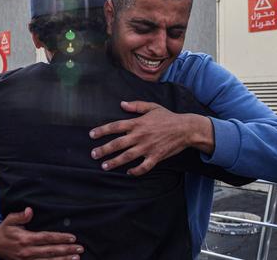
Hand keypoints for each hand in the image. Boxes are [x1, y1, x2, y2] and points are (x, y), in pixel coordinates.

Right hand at [0, 207, 83, 259]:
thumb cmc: (5, 230)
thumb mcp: (9, 220)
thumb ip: (20, 216)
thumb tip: (30, 210)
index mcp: (25, 239)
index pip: (46, 238)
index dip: (60, 238)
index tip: (72, 237)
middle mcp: (28, 251)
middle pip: (51, 251)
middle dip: (67, 250)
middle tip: (80, 248)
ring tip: (76, 258)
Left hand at [89, 101, 214, 175]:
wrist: (186, 129)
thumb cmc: (168, 117)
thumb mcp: (152, 107)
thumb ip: (136, 105)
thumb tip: (121, 104)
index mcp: (137, 123)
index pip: (115, 127)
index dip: (102, 130)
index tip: (91, 135)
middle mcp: (140, 136)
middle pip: (117, 144)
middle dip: (103, 150)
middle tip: (93, 154)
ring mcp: (147, 147)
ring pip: (127, 157)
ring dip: (114, 162)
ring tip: (104, 166)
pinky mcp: (156, 157)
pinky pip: (143, 167)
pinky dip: (135, 171)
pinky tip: (128, 172)